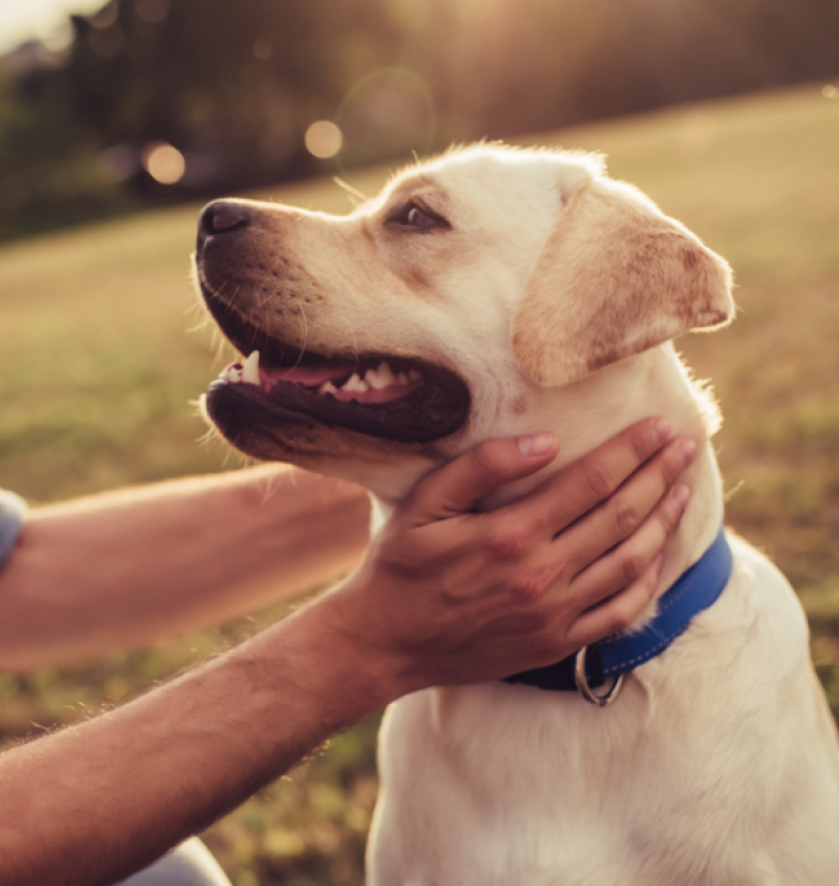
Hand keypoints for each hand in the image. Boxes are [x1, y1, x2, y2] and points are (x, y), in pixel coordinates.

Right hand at [321, 416, 696, 697]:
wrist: (385, 643)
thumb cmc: (399, 566)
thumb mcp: (423, 505)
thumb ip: (481, 467)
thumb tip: (546, 442)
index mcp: (510, 535)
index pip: (591, 481)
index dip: (632, 450)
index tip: (660, 426)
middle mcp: (541, 576)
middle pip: (621, 516)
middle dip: (659, 476)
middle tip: (686, 447)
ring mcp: (554, 614)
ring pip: (630, 562)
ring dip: (663, 522)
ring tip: (683, 490)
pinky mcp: (556, 644)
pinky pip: (620, 612)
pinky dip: (648, 581)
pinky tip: (659, 554)